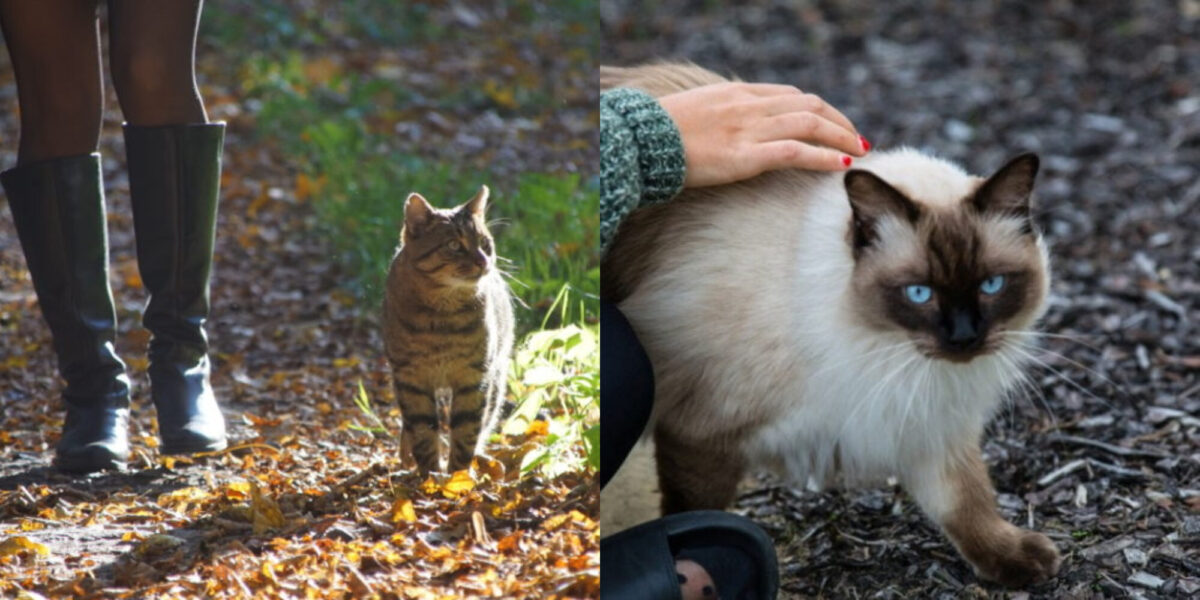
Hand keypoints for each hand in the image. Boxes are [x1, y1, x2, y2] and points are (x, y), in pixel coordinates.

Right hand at [658, 82, 868, 187]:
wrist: (640, 142)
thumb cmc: (657, 135)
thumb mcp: (692, 114)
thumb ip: (717, 117)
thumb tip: (725, 130)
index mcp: (735, 95)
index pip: (788, 95)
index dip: (817, 108)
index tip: (832, 122)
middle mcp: (748, 106)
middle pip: (808, 105)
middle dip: (838, 120)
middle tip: (858, 138)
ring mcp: (749, 129)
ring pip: (809, 124)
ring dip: (841, 136)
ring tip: (860, 151)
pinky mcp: (746, 156)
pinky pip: (796, 152)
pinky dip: (824, 156)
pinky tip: (841, 164)